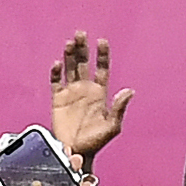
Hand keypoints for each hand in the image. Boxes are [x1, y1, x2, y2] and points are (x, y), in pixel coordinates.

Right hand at [50, 33, 135, 162]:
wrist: (76, 152)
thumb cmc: (96, 141)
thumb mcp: (113, 126)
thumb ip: (119, 108)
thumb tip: (129, 91)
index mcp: (100, 93)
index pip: (102, 68)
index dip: (102, 55)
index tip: (102, 41)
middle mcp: (85, 89)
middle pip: (84, 63)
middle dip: (83, 48)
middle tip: (81, 34)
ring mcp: (71, 93)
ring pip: (70, 68)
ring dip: (70, 55)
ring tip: (70, 42)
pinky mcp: (57, 100)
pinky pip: (56, 83)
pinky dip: (56, 73)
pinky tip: (57, 64)